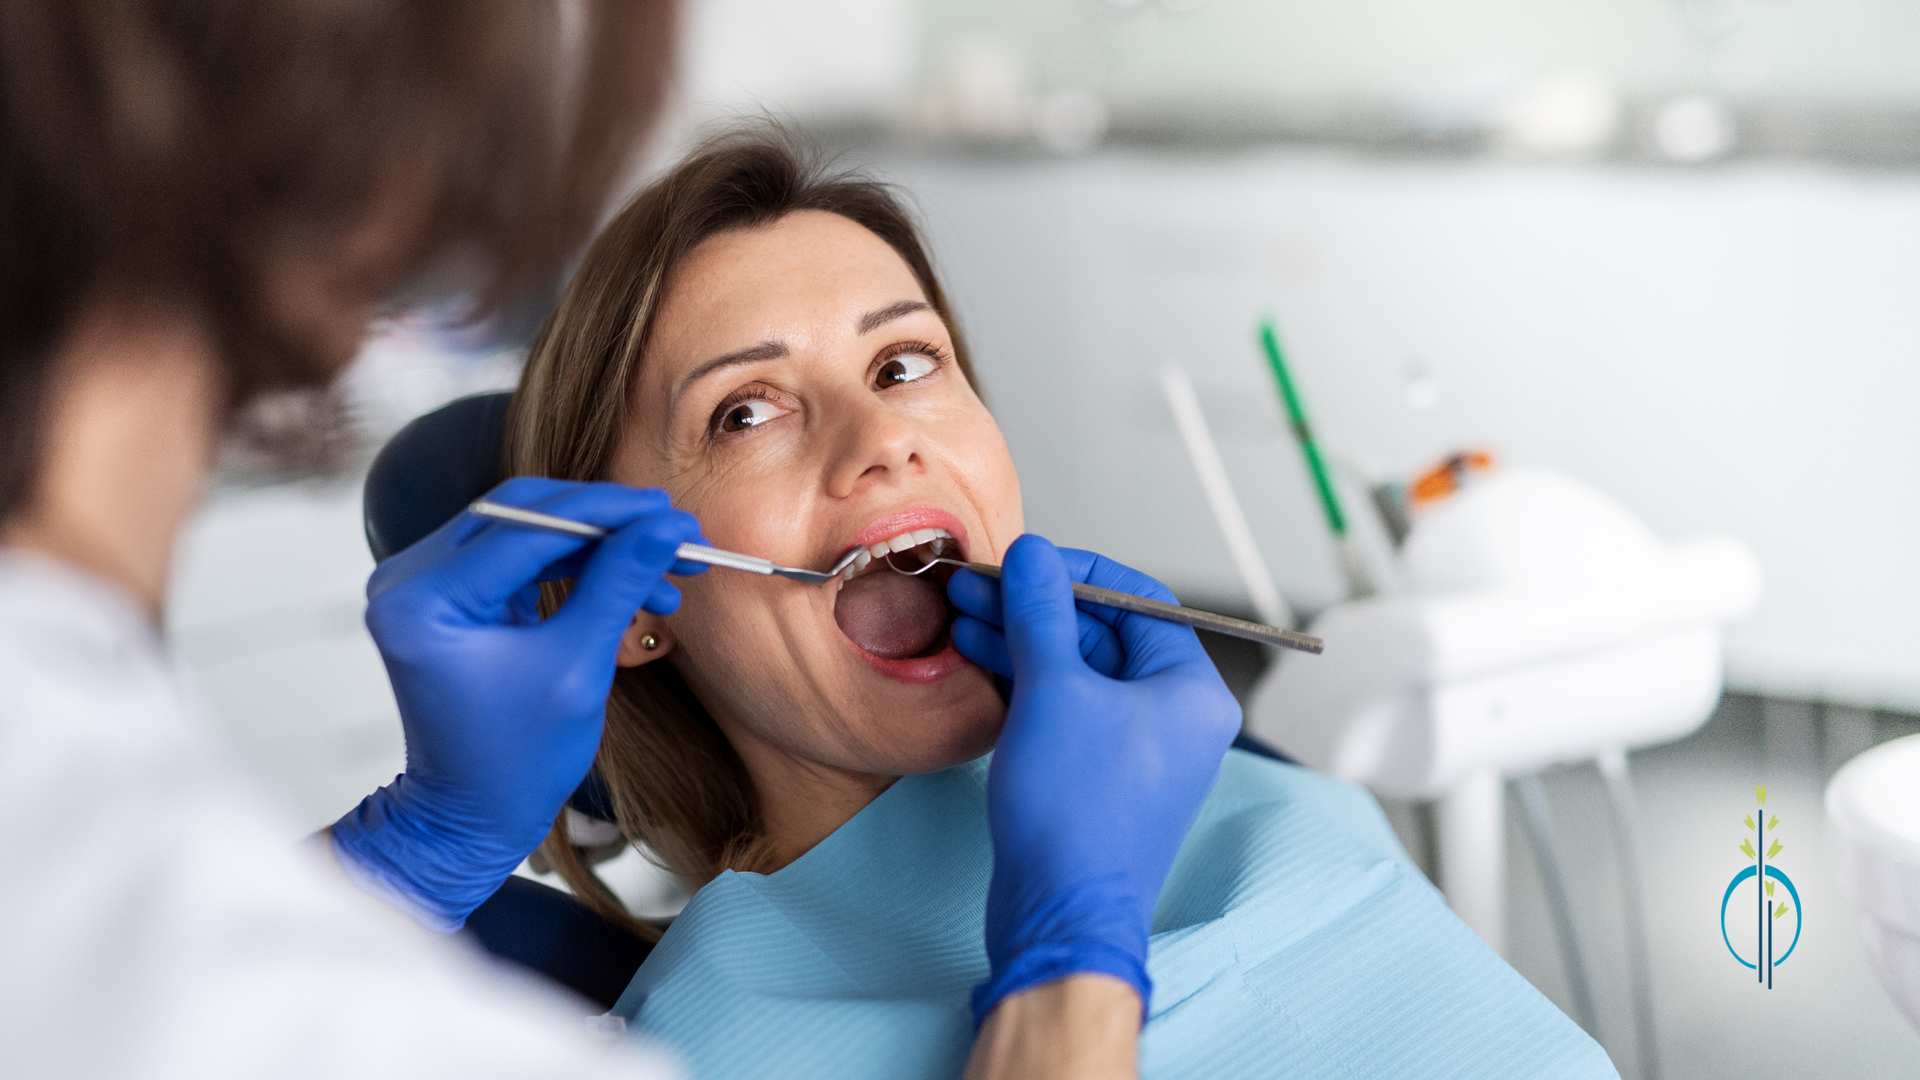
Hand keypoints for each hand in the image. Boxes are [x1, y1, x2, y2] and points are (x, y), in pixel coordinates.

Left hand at [329, 477, 705, 929]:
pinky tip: (629, 579)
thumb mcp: (578, 667)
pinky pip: (519, 555)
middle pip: (523, 514)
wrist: (472, 815)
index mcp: (424, 601)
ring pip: (526, 528)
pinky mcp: (446, 593)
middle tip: (673, 529)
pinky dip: (575, 562)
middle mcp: (408, 580)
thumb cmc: (516, 760)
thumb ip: (618, 584)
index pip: (528, 526)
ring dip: (599, 542)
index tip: (672, 515)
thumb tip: (666, 527)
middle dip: (606, 520)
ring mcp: (423, 584)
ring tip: (666, 564)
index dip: (609, 515)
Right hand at [946, 536, 1240, 1025]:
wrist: (1062, 912)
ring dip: (1022, 640)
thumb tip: (1034, 555)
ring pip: (1079, 671)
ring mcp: (1139, 749)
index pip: (1140, 600)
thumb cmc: (1076, 813)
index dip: (1076, 571)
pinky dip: (1028, 682)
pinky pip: (1068, 708)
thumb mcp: (1053, 690)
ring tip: (962, 615)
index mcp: (1191, 690)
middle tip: (976, 585)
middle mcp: (1176, 716)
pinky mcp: (1101, 775)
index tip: (1025, 560)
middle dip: (1035, 606)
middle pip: (1105, 633)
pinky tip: (981, 659)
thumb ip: (1042, 613)